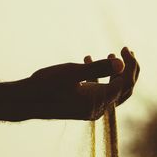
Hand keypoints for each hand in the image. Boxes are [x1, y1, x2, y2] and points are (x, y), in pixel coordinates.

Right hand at [14, 47, 139, 119]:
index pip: (125, 83)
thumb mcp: (72, 72)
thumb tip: (121, 63)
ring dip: (114, 72)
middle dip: (128, 69)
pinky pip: (97, 90)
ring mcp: (90, 108)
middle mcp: (98, 108)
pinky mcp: (82, 105)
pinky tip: (87, 60)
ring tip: (112, 54)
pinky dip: (98, 76)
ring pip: (111, 90)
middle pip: (123, 89)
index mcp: (99, 101)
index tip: (124, 48)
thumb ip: (97, 67)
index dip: (130, 65)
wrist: (26, 102)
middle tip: (126, 50)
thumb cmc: (46, 86)